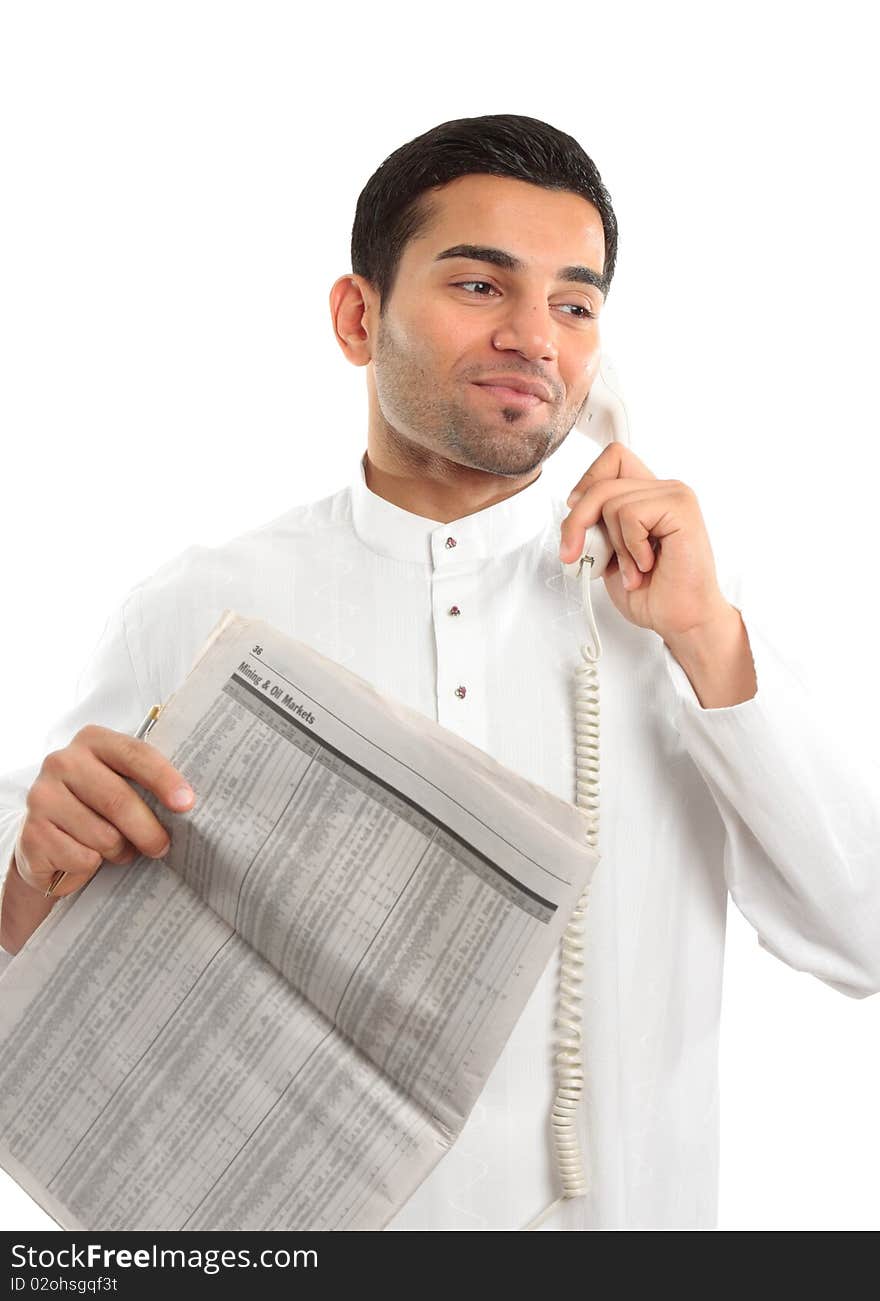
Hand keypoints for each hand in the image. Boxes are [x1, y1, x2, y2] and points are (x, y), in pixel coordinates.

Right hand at [13, 725, 195, 898]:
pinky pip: (82, 858)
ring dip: (120, 852)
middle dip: (149, 830)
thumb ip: (146, 784)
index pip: (136, 755)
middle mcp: (62, 761)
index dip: (165, 779)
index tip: (187, 804)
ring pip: (103, 836)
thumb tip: (187, 804)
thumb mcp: (121, 784)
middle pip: (119, 800)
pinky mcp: (32, 833)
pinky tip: (84, 857)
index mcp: (93, 741)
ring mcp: (42, 796)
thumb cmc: (97, 809)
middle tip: (162, 847)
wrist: (46, 840)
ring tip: (116, 850)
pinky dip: (92, 866)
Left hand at [559, 441, 731, 644]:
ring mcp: (675, 494)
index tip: (577, 516)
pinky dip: (630, 547)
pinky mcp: (681, 507)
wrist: (681, 620)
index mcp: (647, 495)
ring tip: (633, 570)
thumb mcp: (608, 553)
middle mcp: (663, 489)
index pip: (612, 458)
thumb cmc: (652, 592)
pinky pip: (630, 514)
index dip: (587, 481)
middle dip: (578, 523)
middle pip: (601, 481)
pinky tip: (648, 565)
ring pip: (610, 500)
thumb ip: (594, 525)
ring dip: (613, 545)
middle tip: (579, 557)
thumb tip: (573, 507)